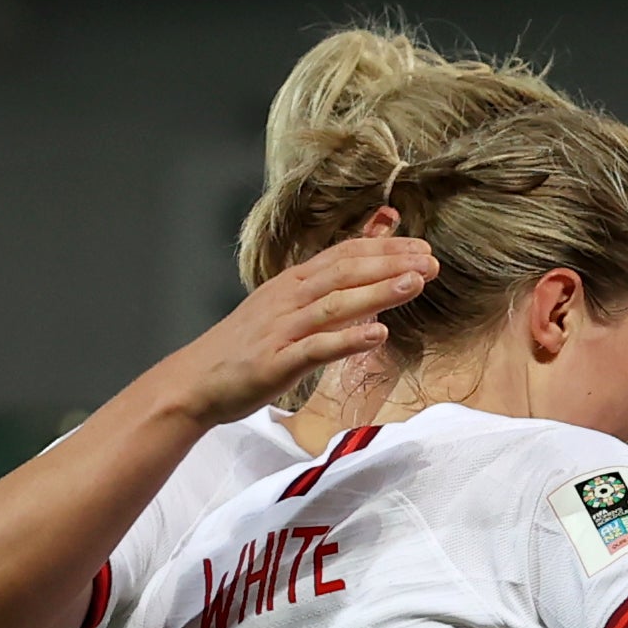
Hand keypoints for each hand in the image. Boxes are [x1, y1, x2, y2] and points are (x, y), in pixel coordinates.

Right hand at [165, 224, 439, 427]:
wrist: (197, 380)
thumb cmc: (248, 346)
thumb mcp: (287, 308)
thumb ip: (325, 288)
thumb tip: (357, 275)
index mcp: (293, 284)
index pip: (344, 255)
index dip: (385, 248)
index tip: (422, 247)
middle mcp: (289, 298)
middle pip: (345, 272)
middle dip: (390, 264)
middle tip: (430, 261)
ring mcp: (282, 328)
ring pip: (335, 304)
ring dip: (377, 292)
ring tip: (414, 285)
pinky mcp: (277, 361)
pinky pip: (316, 348)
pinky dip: (347, 339)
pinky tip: (377, 335)